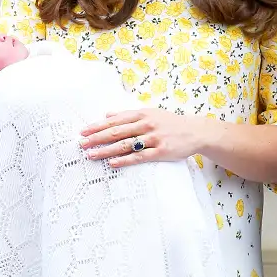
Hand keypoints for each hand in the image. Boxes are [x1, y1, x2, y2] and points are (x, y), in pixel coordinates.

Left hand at [79, 108, 208, 168]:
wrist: (195, 132)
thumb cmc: (170, 123)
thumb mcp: (150, 113)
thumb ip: (128, 114)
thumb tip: (107, 114)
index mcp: (142, 114)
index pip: (115, 120)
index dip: (98, 125)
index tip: (83, 131)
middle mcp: (146, 124)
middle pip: (116, 131)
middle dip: (97, 138)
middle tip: (82, 144)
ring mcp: (153, 138)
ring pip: (125, 144)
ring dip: (106, 150)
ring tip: (92, 154)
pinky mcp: (161, 151)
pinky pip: (139, 157)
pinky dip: (125, 160)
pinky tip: (112, 163)